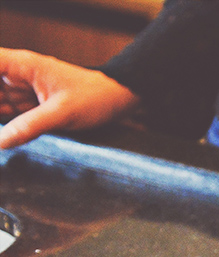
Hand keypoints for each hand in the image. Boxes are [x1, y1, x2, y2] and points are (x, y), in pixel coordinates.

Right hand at [0, 48, 137, 148]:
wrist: (120, 100)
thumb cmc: (95, 97)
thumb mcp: (61, 113)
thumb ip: (29, 126)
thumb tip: (0, 142)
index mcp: (21, 65)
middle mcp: (17, 75)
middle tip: (2, 121)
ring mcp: (23, 90)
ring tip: (9, 131)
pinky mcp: (32, 105)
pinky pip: (9, 114)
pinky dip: (6, 125)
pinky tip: (5, 136)